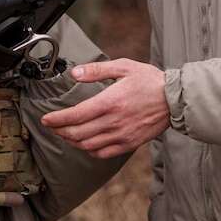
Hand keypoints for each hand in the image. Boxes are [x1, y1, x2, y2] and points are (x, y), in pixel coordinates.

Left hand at [41, 59, 169, 157]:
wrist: (175, 100)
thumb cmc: (150, 81)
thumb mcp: (123, 67)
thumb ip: (96, 70)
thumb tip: (74, 73)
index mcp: (110, 102)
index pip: (75, 115)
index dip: (56, 119)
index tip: (45, 119)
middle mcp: (114, 122)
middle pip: (77, 133)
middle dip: (60, 131)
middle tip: (53, 126)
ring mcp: (121, 135)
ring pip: (87, 145)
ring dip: (72, 141)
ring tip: (65, 134)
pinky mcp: (129, 144)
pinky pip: (102, 153)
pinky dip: (89, 150)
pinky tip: (85, 143)